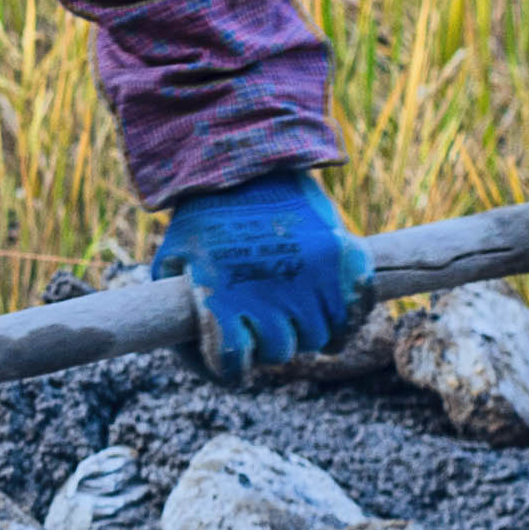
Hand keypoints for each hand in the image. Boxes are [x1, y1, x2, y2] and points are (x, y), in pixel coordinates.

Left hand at [156, 170, 368, 380]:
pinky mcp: (347, 264)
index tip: (233, 360)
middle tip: (263, 318)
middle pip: (280, 353)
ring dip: (305, 329)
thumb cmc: (205, 218)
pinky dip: (343, 318)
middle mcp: (271, 296)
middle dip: (269, 343)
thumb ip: (178, 312)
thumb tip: (197, 360)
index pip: (232, 364)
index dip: (231, 368)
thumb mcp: (174, 260)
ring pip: (320, 339)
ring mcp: (314, 281)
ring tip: (289, 302)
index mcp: (223, 298)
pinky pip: (354, 316)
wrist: (250, 161)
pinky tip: (324, 303)